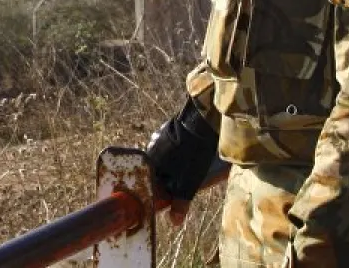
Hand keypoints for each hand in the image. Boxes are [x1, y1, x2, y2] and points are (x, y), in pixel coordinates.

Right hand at [144, 95, 218, 225]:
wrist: (200, 124)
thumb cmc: (192, 156)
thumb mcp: (188, 184)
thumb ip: (180, 203)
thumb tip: (174, 222)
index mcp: (149, 165)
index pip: (150, 184)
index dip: (159, 192)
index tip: (168, 197)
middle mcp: (148, 151)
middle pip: (155, 171)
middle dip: (166, 179)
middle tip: (180, 183)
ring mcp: (156, 138)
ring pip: (161, 157)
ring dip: (170, 164)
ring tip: (186, 169)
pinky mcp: (166, 129)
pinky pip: (167, 144)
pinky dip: (174, 151)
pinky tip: (186, 153)